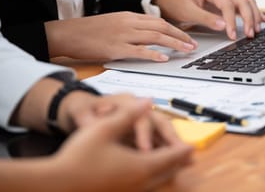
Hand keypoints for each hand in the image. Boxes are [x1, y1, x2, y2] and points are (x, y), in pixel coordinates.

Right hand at [0, 99, 192, 191]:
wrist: (56, 184)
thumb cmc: (80, 156)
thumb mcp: (104, 127)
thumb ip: (129, 114)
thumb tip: (148, 101)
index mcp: (141, 164)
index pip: (170, 156)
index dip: (182, 149)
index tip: (194, 148)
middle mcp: (140, 181)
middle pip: (167, 171)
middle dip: (179, 162)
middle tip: (190, 156)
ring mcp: (129, 191)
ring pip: (157, 182)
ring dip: (168, 172)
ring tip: (174, 167)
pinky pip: (145, 188)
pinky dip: (154, 180)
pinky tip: (149, 177)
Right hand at [45, 12, 197, 60]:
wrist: (68, 33)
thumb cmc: (89, 31)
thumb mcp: (113, 23)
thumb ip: (130, 28)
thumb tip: (147, 36)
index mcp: (129, 16)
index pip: (158, 20)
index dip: (176, 29)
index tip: (187, 36)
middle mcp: (129, 23)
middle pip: (161, 27)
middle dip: (180, 36)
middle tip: (193, 44)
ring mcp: (123, 35)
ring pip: (155, 37)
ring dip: (174, 44)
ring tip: (186, 51)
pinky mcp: (115, 48)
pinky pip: (138, 51)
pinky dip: (153, 54)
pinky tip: (164, 59)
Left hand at [60, 93, 182, 150]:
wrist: (81, 108)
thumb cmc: (82, 107)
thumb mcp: (79, 110)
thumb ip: (85, 116)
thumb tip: (89, 122)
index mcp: (125, 101)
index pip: (139, 116)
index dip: (143, 133)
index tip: (144, 150)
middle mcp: (138, 108)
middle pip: (159, 121)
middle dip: (169, 138)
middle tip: (177, 153)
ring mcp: (142, 118)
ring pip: (164, 130)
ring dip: (173, 144)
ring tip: (185, 159)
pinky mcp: (143, 131)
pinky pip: (159, 140)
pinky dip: (168, 150)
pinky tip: (176, 163)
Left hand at [153, 0, 264, 39]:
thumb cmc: (180, 4)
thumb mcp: (189, 12)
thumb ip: (205, 18)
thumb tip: (223, 26)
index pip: (227, 4)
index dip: (231, 21)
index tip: (232, 36)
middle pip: (242, 1)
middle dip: (249, 18)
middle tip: (250, 35)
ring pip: (247, 2)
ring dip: (254, 16)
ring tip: (256, 31)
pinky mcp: (230, 1)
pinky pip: (247, 4)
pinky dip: (256, 12)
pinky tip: (263, 20)